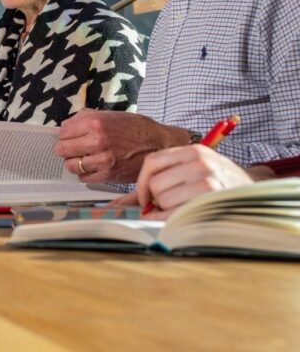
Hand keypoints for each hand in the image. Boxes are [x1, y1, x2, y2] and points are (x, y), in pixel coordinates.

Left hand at [54, 109, 189, 183]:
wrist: (160, 145)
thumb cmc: (136, 128)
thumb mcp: (110, 115)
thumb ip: (85, 118)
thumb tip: (65, 126)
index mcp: (95, 123)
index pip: (62, 132)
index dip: (66, 135)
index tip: (71, 137)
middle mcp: (96, 141)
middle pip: (62, 150)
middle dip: (66, 149)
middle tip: (75, 149)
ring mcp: (102, 160)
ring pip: (71, 165)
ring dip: (75, 163)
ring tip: (85, 158)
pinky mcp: (108, 175)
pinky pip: (84, 178)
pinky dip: (86, 174)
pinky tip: (94, 167)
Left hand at [133, 145, 255, 218]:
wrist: (254, 194)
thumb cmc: (217, 184)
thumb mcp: (191, 172)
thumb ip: (157, 182)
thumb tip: (117, 205)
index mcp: (192, 151)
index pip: (152, 163)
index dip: (142, 183)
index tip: (144, 197)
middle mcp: (199, 162)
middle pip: (155, 183)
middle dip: (157, 198)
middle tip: (171, 202)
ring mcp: (206, 180)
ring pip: (163, 199)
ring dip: (169, 209)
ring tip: (187, 206)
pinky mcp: (210, 199)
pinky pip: (175, 213)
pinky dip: (170, 219)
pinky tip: (181, 218)